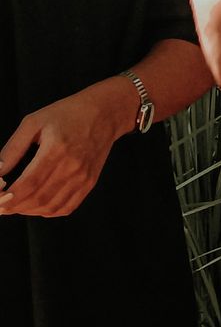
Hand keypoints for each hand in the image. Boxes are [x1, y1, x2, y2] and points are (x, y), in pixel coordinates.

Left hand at [0, 80, 136, 217]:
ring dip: (29, 211)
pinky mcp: (89, 182)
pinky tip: (36, 206)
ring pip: (52, 206)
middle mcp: (72, 167)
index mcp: (56, 150)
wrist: (104, 114)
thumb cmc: (66, 114)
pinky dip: (48, 211)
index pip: (30, 183)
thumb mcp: (33, 123)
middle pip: (39, 198)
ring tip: (15, 206)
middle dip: (15, 206)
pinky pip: (67, 207)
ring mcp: (83, 177)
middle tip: (0, 205)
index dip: (10, 197)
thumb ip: (12, 148)